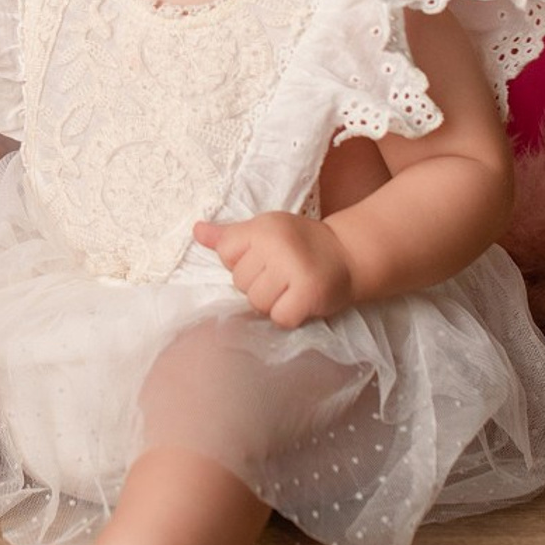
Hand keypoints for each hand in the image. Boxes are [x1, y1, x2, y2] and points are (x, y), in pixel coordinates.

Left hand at [194, 211, 354, 327]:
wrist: (348, 254)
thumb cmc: (300, 242)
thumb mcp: (265, 229)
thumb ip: (230, 236)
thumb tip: (196, 231)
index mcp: (262, 227)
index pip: (226, 253)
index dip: (242, 261)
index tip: (264, 258)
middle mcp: (276, 245)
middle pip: (240, 282)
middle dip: (258, 284)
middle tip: (282, 274)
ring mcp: (292, 269)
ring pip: (257, 302)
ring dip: (272, 302)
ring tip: (289, 288)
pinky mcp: (308, 293)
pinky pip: (280, 317)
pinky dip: (288, 315)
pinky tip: (299, 302)